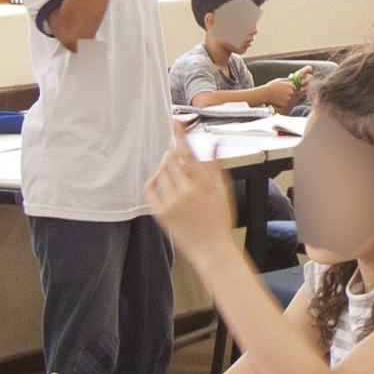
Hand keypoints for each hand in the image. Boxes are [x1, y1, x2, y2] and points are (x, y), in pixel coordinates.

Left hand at [147, 130, 238, 256]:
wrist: (211, 249)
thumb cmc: (219, 221)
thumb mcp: (224, 190)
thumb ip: (216, 166)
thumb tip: (215, 144)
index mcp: (204, 184)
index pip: (188, 153)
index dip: (180, 136)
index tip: (175, 125)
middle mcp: (187, 192)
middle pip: (171, 160)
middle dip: (172, 153)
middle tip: (176, 154)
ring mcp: (172, 203)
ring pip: (160, 172)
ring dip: (164, 166)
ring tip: (173, 173)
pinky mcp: (161, 213)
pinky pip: (150, 188)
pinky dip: (154, 180)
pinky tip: (162, 182)